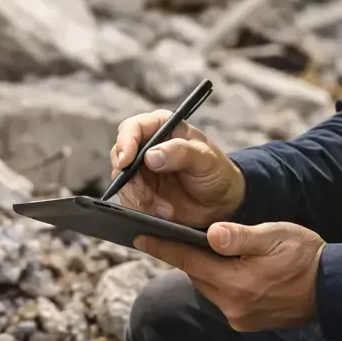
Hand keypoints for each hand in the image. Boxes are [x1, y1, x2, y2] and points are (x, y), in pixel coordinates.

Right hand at [110, 110, 245, 227]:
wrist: (221, 203)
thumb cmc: (216, 172)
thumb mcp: (206, 159)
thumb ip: (181, 153)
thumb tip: (151, 155)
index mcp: (161, 128)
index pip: (132, 128)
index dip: (125, 143)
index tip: (126, 162)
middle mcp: (146, 147)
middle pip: (120, 157)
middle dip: (129, 179)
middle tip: (145, 196)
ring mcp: (141, 172)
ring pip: (122, 183)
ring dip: (140, 198)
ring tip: (166, 210)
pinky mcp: (140, 193)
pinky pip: (129, 201)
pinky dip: (144, 209)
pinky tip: (165, 213)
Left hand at [135, 221, 324, 330]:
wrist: (334, 289)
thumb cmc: (306, 256)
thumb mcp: (274, 237)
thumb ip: (240, 237)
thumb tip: (210, 234)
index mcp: (237, 283)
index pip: (189, 262)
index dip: (163, 248)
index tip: (139, 237)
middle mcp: (233, 306)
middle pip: (197, 276)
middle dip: (186, 256)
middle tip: (171, 235)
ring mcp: (240, 318)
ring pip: (209, 288)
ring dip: (205, 270)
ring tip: (205, 249)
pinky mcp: (248, 323)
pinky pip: (223, 298)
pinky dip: (220, 282)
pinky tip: (229, 268)